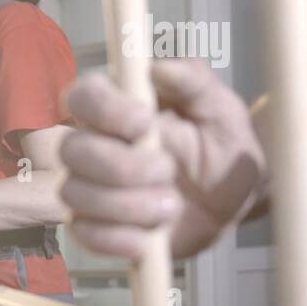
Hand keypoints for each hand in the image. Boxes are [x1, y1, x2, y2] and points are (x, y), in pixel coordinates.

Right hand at [59, 59, 265, 259]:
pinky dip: (115, 239)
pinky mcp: (100, 226)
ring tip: (170, 206)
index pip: (83, 95)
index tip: (145, 123)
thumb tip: (159, 66)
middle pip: (72, 149)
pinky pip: (84, 234)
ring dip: (124, 205)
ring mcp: (93, 187)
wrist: (234, 200)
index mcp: (119, 105)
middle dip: (119, 166)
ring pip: (74, 194)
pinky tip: (147, 240)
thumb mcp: (220, 106)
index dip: (104, 109)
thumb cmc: (222, 143)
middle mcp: (97, 143)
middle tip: (167, 170)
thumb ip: (192, 79)